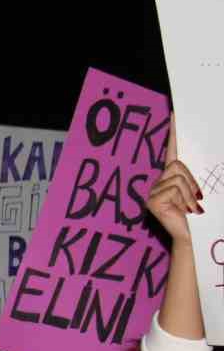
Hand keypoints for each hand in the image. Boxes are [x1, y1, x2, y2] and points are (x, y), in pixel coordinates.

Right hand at [145, 122, 201, 245]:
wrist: (193, 237)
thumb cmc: (198, 215)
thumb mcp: (198, 191)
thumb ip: (194, 177)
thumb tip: (189, 165)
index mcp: (171, 177)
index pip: (172, 151)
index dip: (173, 133)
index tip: (175, 113)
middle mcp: (159, 182)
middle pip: (177, 165)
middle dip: (191, 180)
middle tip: (196, 199)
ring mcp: (152, 192)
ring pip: (177, 177)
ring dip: (189, 192)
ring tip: (190, 208)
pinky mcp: (152, 201)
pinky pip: (172, 188)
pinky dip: (183, 198)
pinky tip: (183, 210)